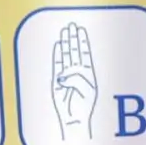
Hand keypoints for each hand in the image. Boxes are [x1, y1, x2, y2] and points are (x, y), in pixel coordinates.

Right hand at [53, 22, 98, 140]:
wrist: (73, 119)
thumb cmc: (83, 106)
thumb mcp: (87, 90)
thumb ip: (76, 79)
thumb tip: (63, 74)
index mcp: (88, 74)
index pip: (84, 54)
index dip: (82, 42)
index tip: (80, 31)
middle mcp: (77, 72)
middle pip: (75, 51)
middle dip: (74, 38)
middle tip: (72, 25)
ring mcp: (67, 75)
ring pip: (66, 56)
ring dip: (66, 44)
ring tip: (65, 32)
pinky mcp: (57, 80)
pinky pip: (57, 64)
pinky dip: (58, 55)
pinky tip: (59, 46)